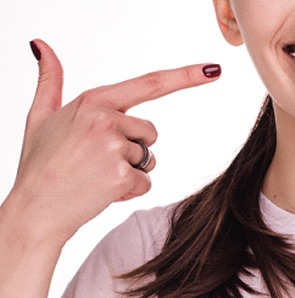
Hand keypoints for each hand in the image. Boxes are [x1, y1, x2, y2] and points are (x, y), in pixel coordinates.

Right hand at [10, 39, 220, 241]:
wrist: (35, 208)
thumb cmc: (40, 164)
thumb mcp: (41, 116)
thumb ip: (49, 80)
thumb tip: (41, 44)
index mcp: (93, 101)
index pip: (149, 84)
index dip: (185, 77)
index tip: (213, 71)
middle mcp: (107, 119)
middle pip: (150, 133)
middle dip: (133, 149)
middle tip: (96, 161)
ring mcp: (115, 147)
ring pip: (149, 159)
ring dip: (130, 172)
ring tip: (96, 176)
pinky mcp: (123, 174)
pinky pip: (145, 183)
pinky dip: (129, 191)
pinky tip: (102, 191)